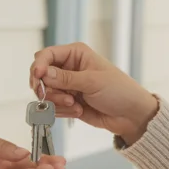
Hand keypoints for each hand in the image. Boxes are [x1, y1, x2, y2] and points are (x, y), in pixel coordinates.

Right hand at [30, 43, 159, 143]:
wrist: (130, 115)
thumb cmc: (119, 91)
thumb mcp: (93, 81)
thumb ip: (66, 78)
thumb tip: (43, 73)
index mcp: (76, 54)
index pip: (47, 55)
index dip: (39, 65)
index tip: (38, 77)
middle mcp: (68, 68)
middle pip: (41, 75)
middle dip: (48, 89)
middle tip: (63, 97)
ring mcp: (67, 86)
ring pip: (46, 93)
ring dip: (58, 102)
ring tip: (75, 105)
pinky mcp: (67, 102)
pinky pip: (53, 107)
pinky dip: (63, 111)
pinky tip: (79, 111)